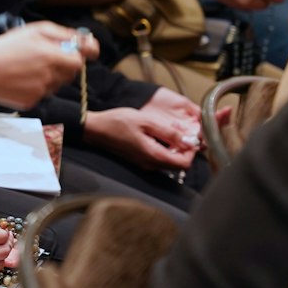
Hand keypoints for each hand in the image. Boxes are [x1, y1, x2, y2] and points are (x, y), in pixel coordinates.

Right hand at [0, 22, 94, 109]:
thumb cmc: (5, 47)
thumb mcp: (33, 30)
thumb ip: (62, 34)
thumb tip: (84, 42)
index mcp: (52, 57)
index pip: (79, 61)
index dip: (78, 56)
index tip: (77, 54)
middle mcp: (49, 76)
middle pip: (70, 74)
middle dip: (63, 65)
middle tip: (45, 58)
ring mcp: (41, 91)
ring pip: (56, 84)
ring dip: (50, 76)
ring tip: (28, 68)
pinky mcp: (32, 102)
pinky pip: (42, 94)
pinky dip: (36, 87)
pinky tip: (20, 79)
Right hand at [82, 105, 197, 171]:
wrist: (96, 129)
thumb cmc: (118, 123)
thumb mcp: (146, 122)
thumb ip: (169, 132)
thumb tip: (188, 141)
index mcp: (154, 155)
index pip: (184, 163)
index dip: (191, 151)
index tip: (190, 137)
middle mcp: (150, 164)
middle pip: (178, 165)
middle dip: (185, 150)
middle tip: (182, 133)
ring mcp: (145, 163)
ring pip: (170, 162)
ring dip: (175, 149)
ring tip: (170, 131)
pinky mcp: (140, 160)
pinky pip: (160, 158)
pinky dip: (165, 148)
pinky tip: (159, 134)